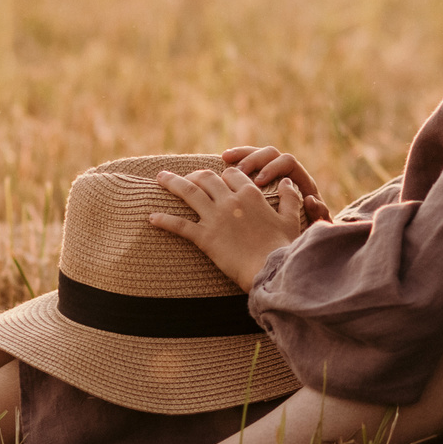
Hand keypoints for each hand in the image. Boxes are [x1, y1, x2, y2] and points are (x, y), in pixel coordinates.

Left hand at [147, 165, 308, 289]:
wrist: (271, 269)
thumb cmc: (283, 246)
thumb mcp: (291, 219)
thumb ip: (290, 198)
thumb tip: (287, 183)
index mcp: (250, 194)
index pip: (231, 174)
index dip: (223, 174)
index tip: (216, 177)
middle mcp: (230, 201)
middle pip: (206, 178)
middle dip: (193, 174)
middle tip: (184, 176)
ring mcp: (215, 218)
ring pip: (188, 193)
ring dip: (172, 183)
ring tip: (160, 178)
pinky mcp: (205, 237)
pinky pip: (179, 225)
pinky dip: (164, 220)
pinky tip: (151, 218)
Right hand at [220, 145, 332, 225]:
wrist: (298, 236)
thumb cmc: (307, 229)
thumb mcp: (314, 223)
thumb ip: (317, 212)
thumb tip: (310, 200)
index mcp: (301, 180)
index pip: (288, 162)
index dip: (273, 168)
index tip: (258, 183)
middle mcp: (286, 172)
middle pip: (270, 153)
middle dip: (254, 159)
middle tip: (239, 172)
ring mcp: (270, 172)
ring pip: (256, 154)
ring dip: (241, 155)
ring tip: (225, 159)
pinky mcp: (256, 178)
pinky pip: (245, 163)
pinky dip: (233, 162)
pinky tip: (220, 164)